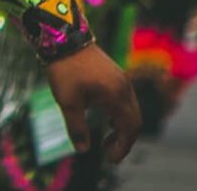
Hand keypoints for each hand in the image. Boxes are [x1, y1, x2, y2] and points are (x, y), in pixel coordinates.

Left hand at [45, 44, 140, 162]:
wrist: (62, 36)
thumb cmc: (64, 68)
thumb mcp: (67, 101)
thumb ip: (77, 127)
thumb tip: (83, 150)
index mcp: (116, 95)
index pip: (130, 128)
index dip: (122, 147)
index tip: (109, 160)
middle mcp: (124, 87)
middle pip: (134, 121)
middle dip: (124, 140)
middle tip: (107, 154)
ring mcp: (121, 79)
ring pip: (131, 111)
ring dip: (122, 128)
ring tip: (104, 141)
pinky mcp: (115, 74)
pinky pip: (125, 100)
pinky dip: (119, 115)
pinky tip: (106, 122)